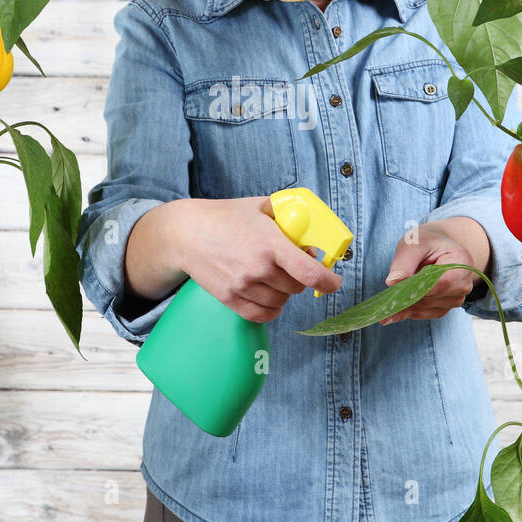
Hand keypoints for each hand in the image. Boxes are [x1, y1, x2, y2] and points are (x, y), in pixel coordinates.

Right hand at [130, 196, 343, 322]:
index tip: (334, 281)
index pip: (310, 273)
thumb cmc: (224, 217)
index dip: (329, 281)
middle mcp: (258, 268)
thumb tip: (312, 231)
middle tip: (294, 267)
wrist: (186, 233)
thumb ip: (288, 217)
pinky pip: (262, 315)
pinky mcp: (229, 298)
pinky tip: (269, 296)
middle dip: (301, 279)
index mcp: (270, 244)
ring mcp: (242, 286)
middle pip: (297, 288)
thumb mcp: (260, 207)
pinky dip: (271, 309)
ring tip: (275, 277)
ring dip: (284, 293)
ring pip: (280, 302)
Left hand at [379, 217, 490, 324]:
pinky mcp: (442, 308)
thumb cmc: (427, 241)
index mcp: (462, 263)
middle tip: (384, 300)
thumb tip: (392, 282)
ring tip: (387, 302)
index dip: (420, 289)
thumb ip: (404, 262)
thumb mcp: (414, 244)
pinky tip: (388, 315)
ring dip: (405, 305)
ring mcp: (454, 299)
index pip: (443, 283)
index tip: (396, 292)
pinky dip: (405, 312)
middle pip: (433, 298)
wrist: (435, 246)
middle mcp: (463, 285)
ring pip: (425, 308)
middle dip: (408, 297)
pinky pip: (422, 313)